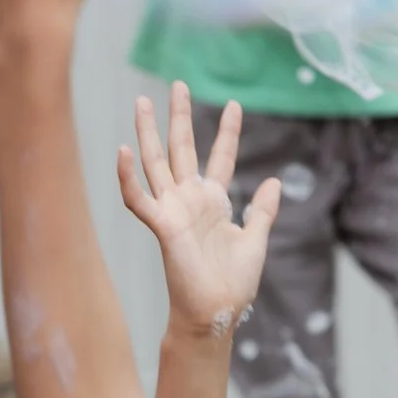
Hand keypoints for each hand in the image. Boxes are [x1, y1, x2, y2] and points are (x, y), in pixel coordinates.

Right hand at [120, 85, 281, 342]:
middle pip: (182, 149)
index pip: (221, 158)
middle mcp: (191, 201)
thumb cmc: (234, 285)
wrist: (217, 312)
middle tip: (177, 84)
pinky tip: (122, 150)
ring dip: (148, 133)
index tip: (234, 105)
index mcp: (214, 203)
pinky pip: (138, 198)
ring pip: (156, 163)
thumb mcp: (256, 241)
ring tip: (142, 102)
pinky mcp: (162, 226)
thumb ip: (264, 211)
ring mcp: (174, 211)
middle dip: (179, 117)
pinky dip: (127, 176)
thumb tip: (275, 181)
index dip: (227, 132)